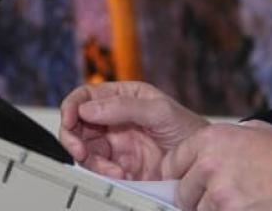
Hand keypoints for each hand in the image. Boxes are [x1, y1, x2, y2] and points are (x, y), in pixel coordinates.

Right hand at [58, 81, 208, 179]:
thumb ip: (123, 107)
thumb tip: (87, 109)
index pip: (86, 96)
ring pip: (84, 149)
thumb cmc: (188, 130)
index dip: (72, 107)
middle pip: (78, 125)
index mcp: (123, 97)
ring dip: (90, 160)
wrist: (201, 164)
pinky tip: (120, 175)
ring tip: (112, 170)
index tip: (70, 120)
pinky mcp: (118, 167)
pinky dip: (103, 174)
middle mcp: (114, 119)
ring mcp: (115, 144)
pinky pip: (97, 169)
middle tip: (80, 151)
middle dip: (73, 138)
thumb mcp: (159, 112)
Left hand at [162, 124, 271, 210]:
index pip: (172, 163)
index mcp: (210, 139)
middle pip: (182, 193)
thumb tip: (204, 155)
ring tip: (240, 202)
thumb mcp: (254, 131)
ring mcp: (220, 195)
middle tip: (219, 198)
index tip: (183, 184)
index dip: (178, 176)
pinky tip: (248, 207)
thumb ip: (223, 142)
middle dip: (196, 198)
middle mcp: (209, 165)